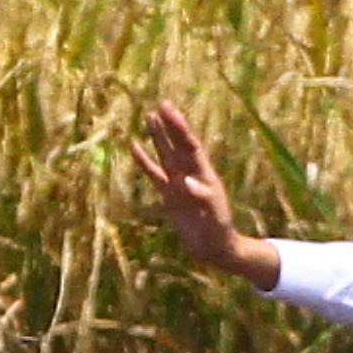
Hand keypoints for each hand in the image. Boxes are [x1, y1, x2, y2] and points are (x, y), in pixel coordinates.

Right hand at [128, 103, 285, 288]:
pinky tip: (134, 147)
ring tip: (149, 116)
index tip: (170, 112)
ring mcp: (178, 183)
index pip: (190, 146)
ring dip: (158, 137)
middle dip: (170, 125)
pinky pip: (154, 174)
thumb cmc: (218, 231)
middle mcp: (191, 174)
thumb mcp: (213, 216)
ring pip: (166, 155)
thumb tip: (186, 181)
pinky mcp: (169, 195)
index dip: (180, 129)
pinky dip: (144, 162)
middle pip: (178, 144)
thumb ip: (201, 197)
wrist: (214, 247)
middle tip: (161, 104)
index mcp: (204, 175)